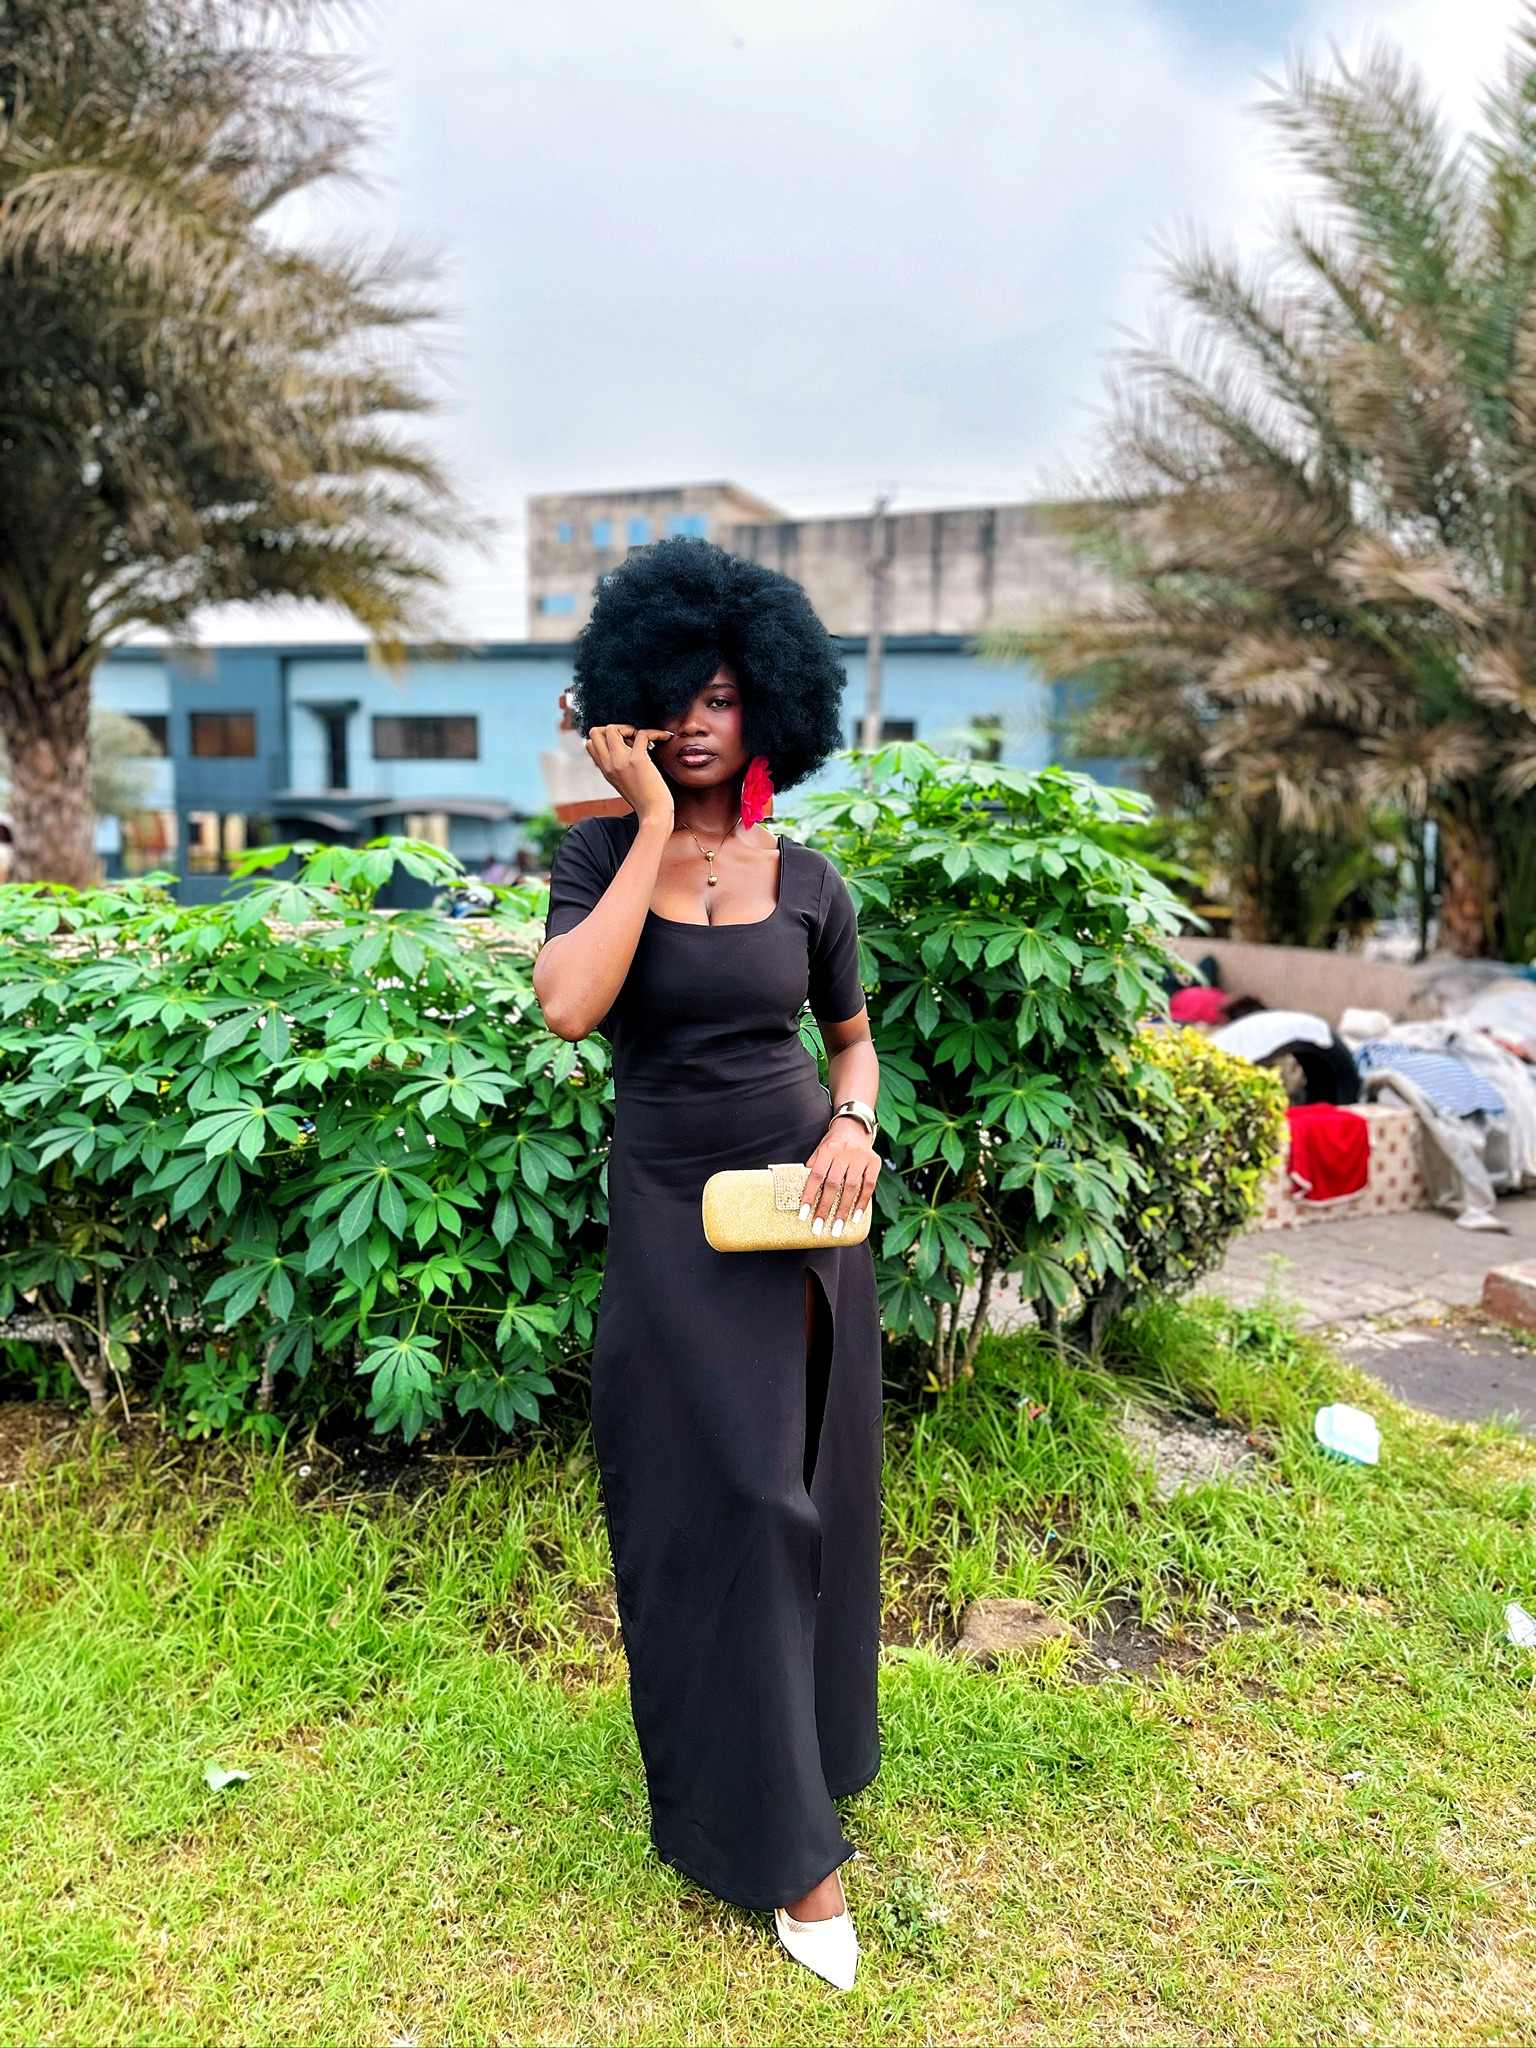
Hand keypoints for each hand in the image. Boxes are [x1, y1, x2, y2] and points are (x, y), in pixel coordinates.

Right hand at [585, 724, 674, 826]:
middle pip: (595, 732)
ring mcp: (621, 761)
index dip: (607, 737)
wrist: (654, 815)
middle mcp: (608, 764)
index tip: (626, 743)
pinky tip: (664, 737)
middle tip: (633, 738)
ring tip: (647, 739)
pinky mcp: (638, 760)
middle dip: (615, 728)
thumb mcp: (624, 782)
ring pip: (612, 728)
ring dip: (631, 728)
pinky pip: (642, 733)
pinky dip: (655, 732)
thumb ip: (620, 766)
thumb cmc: (646, 800)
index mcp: (605, 770)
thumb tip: (629, 745)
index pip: (590, 743)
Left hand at [801, 1119, 879, 1238]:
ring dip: (843, 1210)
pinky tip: (855, 1217)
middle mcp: (844, 1152)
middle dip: (825, 1208)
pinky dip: (862, 1203)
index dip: (809, 1196)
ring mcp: (861, 1157)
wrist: (854, 1127)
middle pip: (833, 1185)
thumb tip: (801, 1196)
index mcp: (827, 1150)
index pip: (816, 1176)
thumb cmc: (833, 1144)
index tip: (803, 1215)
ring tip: (837, 1228)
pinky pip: (869, 1186)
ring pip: (851, 1188)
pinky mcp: (875, 1162)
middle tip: (818, 1228)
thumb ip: (813, 1170)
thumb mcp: (820, 1151)